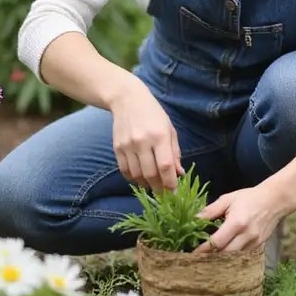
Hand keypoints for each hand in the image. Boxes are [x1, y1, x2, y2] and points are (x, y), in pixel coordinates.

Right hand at [109, 76, 182, 191]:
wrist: (127, 99)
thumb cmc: (154, 114)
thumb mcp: (170, 130)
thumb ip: (175, 152)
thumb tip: (179, 174)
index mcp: (160, 136)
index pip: (165, 166)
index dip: (170, 183)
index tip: (174, 193)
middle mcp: (142, 141)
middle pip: (151, 174)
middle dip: (159, 188)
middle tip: (164, 195)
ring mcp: (128, 145)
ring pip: (137, 175)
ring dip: (146, 185)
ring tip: (153, 186)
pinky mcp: (117, 148)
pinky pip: (125, 171)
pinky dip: (133, 179)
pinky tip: (141, 179)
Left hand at [195, 185, 284, 253]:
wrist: (275, 200)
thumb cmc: (249, 197)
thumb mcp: (227, 199)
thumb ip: (210, 210)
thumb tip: (194, 219)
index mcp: (237, 222)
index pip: (217, 242)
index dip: (203, 249)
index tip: (192, 254)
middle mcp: (246, 235)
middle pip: (225, 254)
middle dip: (210, 257)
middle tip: (197, 259)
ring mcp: (254, 243)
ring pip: (234, 258)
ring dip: (221, 259)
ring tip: (208, 259)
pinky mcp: (259, 246)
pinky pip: (242, 256)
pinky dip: (232, 257)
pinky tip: (223, 255)